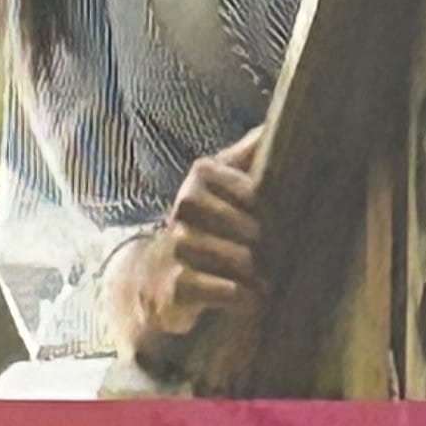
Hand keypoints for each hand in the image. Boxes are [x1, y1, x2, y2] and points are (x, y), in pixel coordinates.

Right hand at [105, 133, 264, 363]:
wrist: (154, 279)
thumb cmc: (200, 229)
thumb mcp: (216, 186)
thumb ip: (244, 156)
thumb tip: (270, 125)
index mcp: (199, 176)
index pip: (255, 194)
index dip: (271, 214)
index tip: (271, 225)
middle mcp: (185, 206)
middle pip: (253, 230)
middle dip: (269, 249)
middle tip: (271, 260)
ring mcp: (180, 246)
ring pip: (244, 262)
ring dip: (260, 278)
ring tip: (264, 282)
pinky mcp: (179, 286)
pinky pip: (231, 292)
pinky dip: (247, 300)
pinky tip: (248, 300)